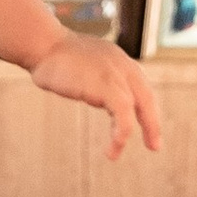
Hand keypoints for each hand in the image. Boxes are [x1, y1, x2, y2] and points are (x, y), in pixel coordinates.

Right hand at [29, 33, 161, 160]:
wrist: (41, 45)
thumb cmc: (50, 54)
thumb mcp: (79, 62)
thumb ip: (90, 75)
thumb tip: (86, 87)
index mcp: (117, 58)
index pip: (139, 85)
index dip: (144, 106)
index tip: (145, 124)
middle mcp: (122, 64)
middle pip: (147, 96)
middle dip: (152, 123)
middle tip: (154, 145)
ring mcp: (117, 74)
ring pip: (140, 106)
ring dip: (140, 131)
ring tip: (117, 152)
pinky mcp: (108, 87)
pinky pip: (124, 115)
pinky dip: (121, 133)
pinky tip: (114, 146)